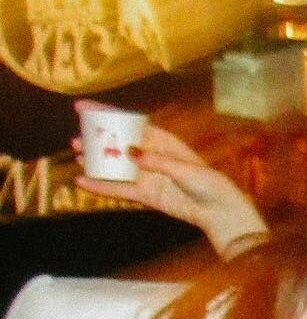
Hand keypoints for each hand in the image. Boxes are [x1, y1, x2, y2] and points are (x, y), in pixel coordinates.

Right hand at [75, 123, 269, 259]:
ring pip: (116, 166)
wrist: (218, 211)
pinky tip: (83, 181)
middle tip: (76, 139)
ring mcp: (147, 176)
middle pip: (119, 145)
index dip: (108, 114)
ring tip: (77, 155)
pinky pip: (120, 189)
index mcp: (164, 142)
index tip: (83, 107)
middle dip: (98, 141)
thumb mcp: (185, 169)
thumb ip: (158, 161)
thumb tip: (131, 153)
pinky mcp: (146, 195)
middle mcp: (152, 157)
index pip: (131, 124)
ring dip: (96, 162)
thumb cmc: (209, 184)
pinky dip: (101, 186)